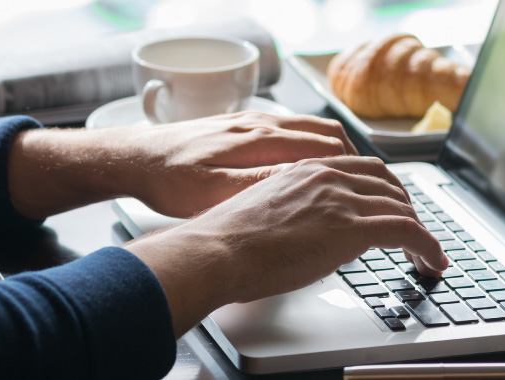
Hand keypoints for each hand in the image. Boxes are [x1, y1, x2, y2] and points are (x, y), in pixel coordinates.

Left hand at [113, 111, 357, 216]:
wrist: (132, 158)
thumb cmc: (168, 180)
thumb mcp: (213, 191)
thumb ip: (260, 185)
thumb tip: (306, 181)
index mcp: (260, 139)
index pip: (327, 148)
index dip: (354, 172)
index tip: (372, 193)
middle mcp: (261, 123)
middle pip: (327, 134)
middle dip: (355, 161)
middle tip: (371, 189)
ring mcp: (252, 121)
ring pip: (311, 129)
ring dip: (336, 151)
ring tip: (351, 179)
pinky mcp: (241, 126)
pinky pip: (292, 129)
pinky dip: (313, 146)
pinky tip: (311, 166)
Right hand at [125, 156, 447, 335]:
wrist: (217, 250)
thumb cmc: (228, 240)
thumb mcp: (266, 210)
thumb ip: (293, 210)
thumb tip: (303, 233)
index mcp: (307, 168)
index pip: (363, 170)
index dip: (385, 191)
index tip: (392, 208)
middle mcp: (328, 176)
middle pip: (389, 184)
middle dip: (407, 208)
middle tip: (414, 233)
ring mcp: (342, 199)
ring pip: (402, 207)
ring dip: (420, 232)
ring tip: (425, 255)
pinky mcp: (352, 227)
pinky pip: (407, 231)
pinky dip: (427, 246)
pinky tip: (431, 262)